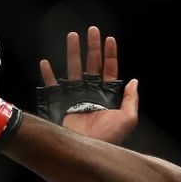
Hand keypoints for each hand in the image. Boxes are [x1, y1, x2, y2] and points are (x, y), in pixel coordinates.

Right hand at [39, 26, 138, 143]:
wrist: (86, 150)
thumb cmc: (108, 137)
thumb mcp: (128, 118)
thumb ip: (132, 99)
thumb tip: (134, 81)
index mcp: (106, 96)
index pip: (109, 70)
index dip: (110, 54)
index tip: (109, 39)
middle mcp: (90, 94)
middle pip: (91, 64)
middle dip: (92, 47)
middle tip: (91, 30)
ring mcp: (73, 97)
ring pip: (73, 69)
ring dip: (72, 52)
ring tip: (72, 36)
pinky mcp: (59, 103)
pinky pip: (52, 85)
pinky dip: (48, 74)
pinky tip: (46, 62)